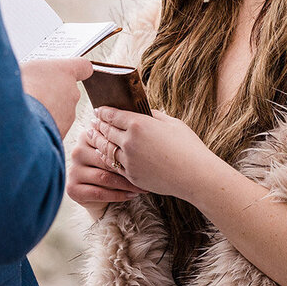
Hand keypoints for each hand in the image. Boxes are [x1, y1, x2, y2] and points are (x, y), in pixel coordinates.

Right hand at [20, 57, 92, 136]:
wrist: (17, 118)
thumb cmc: (21, 88)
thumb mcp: (26, 69)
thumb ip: (37, 71)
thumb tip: (32, 74)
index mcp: (66, 72)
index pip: (83, 67)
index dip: (76, 70)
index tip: (67, 72)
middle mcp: (72, 93)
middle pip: (67, 91)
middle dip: (53, 94)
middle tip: (35, 94)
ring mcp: (69, 114)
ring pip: (60, 111)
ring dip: (47, 111)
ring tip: (29, 110)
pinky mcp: (62, 132)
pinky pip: (53, 127)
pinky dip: (43, 127)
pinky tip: (30, 123)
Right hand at [67, 126, 146, 220]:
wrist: (101, 194)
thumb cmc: (115, 167)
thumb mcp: (118, 150)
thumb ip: (123, 135)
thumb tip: (146, 117)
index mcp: (87, 136)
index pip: (108, 140)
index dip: (128, 149)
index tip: (147, 154)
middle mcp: (77, 151)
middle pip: (106, 159)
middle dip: (129, 168)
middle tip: (148, 173)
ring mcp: (73, 170)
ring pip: (104, 177)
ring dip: (126, 183)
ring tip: (142, 187)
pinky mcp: (73, 188)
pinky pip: (99, 192)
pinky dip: (118, 195)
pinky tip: (131, 195)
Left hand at [88, 107, 212, 198]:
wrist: (194, 175)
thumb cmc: (188, 146)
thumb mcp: (172, 123)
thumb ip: (154, 115)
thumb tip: (143, 112)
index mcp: (139, 124)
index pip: (113, 115)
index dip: (103, 112)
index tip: (98, 110)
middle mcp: (129, 141)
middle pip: (106, 131)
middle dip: (98, 125)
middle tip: (92, 122)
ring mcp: (129, 160)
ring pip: (105, 149)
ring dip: (97, 141)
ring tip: (92, 136)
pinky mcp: (131, 175)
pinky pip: (113, 165)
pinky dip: (106, 158)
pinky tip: (104, 154)